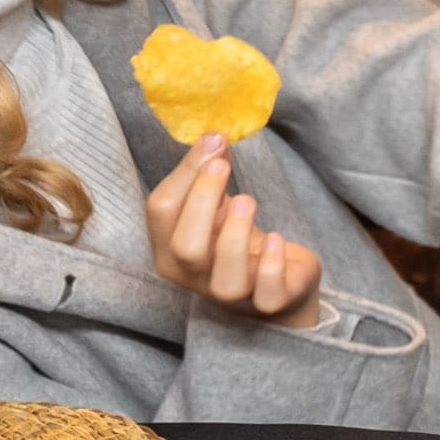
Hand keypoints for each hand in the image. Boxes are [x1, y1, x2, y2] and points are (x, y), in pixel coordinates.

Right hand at [147, 135, 323, 326]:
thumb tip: (214, 136)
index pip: (161, 212)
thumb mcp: (217, 206)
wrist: (278, 282)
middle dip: (202, 200)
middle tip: (222, 164)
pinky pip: (267, 294)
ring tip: (248, 199)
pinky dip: (271, 265)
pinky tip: (274, 237)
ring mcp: (231, 296)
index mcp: (169, 249)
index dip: (185, 173)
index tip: (212, 140)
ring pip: (225, 280)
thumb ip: (211, 174)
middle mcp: (193, 277)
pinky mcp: (269, 303)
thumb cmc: (237, 239)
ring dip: (235, 235)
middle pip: (186, 247)